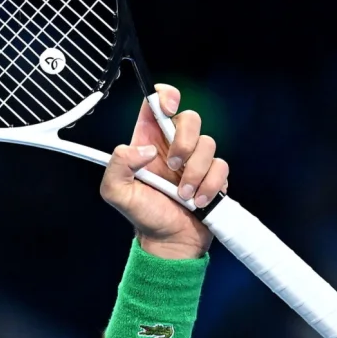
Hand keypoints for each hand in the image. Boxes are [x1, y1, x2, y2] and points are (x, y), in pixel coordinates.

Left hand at [99, 84, 228, 259]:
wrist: (169, 241)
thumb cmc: (142, 214)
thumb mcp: (115, 191)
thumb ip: (118, 163)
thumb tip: (144, 149)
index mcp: (147, 140)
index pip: (156, 103)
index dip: (164, 96)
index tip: (167, 110)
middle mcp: (172, 145)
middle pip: (190, 118)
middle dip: (185, 141)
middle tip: (172, 166)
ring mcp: (195, 159)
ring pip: (208, 144)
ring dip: (195, 172)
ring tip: (183, 194)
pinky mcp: (213, 174)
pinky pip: (221, 166)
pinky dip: (210, 185)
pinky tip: (197, 200)